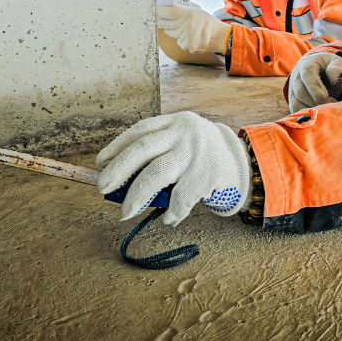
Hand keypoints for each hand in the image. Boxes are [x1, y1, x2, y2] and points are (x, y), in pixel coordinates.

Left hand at [96, 111, 250, 225]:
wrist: (241, 162)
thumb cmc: (200, 155)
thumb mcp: (182, 142)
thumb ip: (158, 153)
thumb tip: (120, 181)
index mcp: (174, 122)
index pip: (139, 131)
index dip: (117, 146)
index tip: (100, 162)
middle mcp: (183, 133)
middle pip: (142, 149)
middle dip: (118, 170)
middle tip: (102, 188)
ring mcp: (195, 153)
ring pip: (156, 173)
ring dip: (136, 195)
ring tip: (125, 212)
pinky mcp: (206, 175)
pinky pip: (180, 199)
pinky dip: (170, 212)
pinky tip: (166, 218)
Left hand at [157, 2, 230, 53]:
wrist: (219, 35)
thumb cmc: (207, 21)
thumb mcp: (197, 9)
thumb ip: (185, 5)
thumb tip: (171, 0)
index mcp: (185, 14)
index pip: (166, 12)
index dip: (156, 11)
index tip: (150, 9)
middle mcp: (183, 25)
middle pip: (163, 24)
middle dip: (157, 21)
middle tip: (152, 18)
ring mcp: (183, 36)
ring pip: (170, 32)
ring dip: (172, 30)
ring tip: (183, 27)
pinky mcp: (186, 45)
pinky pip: (178, 41)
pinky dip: (181, 40)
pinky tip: (190, 37)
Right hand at [288, 52, 341, 112]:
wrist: (318, 69)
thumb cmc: (330, 67)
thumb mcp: (337, 62)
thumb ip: (338, 67)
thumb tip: (334, 79)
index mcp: (307, 66)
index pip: (308, 79)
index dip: (319, 93)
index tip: (332, 101)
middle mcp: (296, 77)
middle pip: (301, 94)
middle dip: (317, 104)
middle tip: (331, 110)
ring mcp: (292, 89)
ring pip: (296, 104)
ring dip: (311, 113)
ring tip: (325, 114)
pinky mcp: (292, 101)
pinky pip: (295, 112)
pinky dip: (306, 118)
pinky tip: (319, 118)